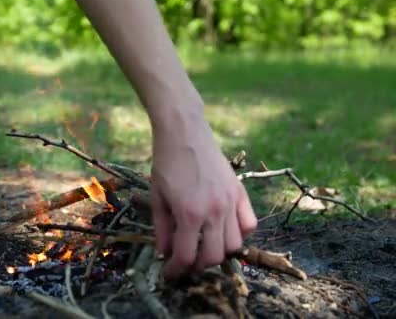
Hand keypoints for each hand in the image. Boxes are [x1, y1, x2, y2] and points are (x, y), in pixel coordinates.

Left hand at [151, 110, 256, 278]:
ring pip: (234, 245)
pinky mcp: (240, 192)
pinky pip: (249, 224)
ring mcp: (231, 202)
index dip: (175, 270)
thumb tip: (164, 254)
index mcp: (189, 214)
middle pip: (213, 257)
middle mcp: (214, 212)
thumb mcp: (157, 198)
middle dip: (197, 265)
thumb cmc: (166, 163)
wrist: (184, 132)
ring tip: (204, 245)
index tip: (169, 274)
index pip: (186, 256)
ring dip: (218, 251)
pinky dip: (239, 233)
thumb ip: (162, 229)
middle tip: (185, 260)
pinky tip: (224, 230)